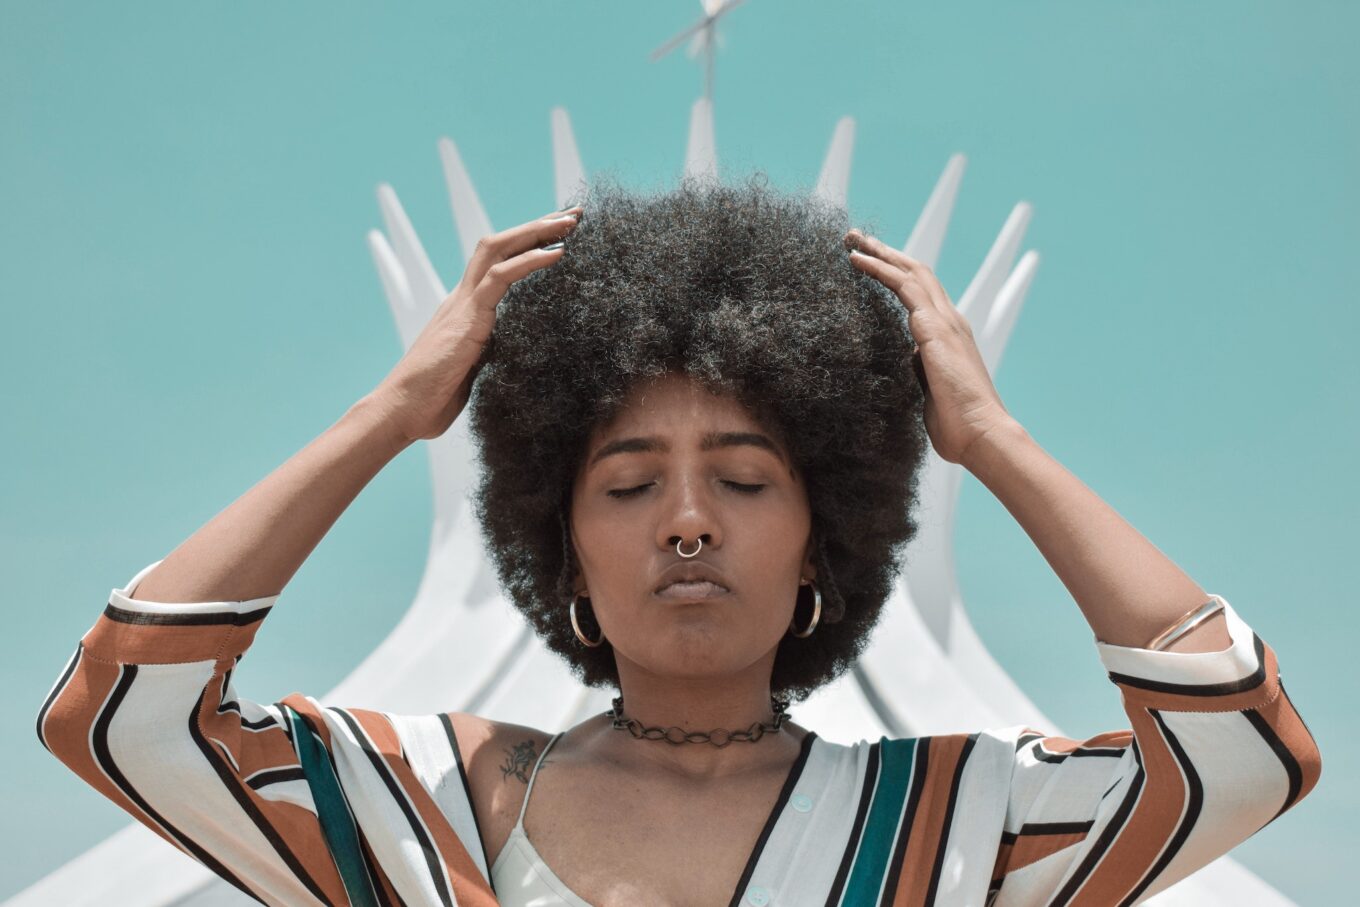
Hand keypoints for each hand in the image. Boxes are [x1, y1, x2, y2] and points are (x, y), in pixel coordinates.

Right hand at [368, 205, 581, 441]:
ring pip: (499, 249)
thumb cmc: (434, 398)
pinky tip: (557, 252)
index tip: (561, 235)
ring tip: (570, 222)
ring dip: (537, 232)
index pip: (499, 263)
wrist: (403, 411)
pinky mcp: (467, 317)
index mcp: (467, 309)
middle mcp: (463, 298)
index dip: (529, 245)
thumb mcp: (475, 370)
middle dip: (538, 226)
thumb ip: (492, 353)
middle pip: (500, 245)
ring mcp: (463, 304)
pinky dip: (530, 261)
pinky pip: (500, 277)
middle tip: (574, 213)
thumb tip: (515, 355)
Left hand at [845, 228, 1018, 465]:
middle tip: (856, 237)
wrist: (980, 434)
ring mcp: (945, 321)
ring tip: (851, 239)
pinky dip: (879, 269)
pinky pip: (903, 286)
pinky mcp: (935, 328)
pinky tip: (856, 261)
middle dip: (885, 252)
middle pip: (916, 273)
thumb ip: (917, 371)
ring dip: (879, 252)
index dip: (895, 273)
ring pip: (910, 272)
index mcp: (948, 335)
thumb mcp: (928, 391)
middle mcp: (950, 321)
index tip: (869, 262)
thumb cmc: (956, 424)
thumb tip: (904, 363)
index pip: (921, 293)